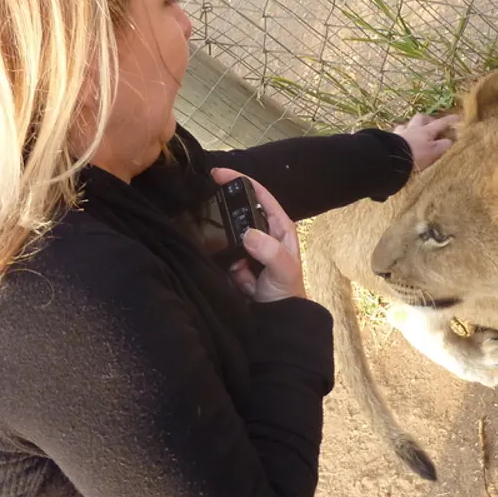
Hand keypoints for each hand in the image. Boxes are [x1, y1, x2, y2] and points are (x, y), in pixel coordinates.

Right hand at [210, 168, 305, 302]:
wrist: (276, 323)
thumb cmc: (287, 293)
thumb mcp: (284, 270)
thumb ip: (270, 251)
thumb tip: (248, 233)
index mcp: (277, 226)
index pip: (258, 194)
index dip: (240, 180)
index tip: (217, 174)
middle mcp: (261, 234)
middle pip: (238, 213)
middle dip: (225, 215)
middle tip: (211, 215)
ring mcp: (246, 249)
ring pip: (226, 235)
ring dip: (226, 248)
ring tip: (235, 262)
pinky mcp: (233, 264)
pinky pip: (220, 256)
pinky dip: (224, 265)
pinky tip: (236, 277)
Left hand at [393, 112, 459, 170]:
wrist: (392, 159)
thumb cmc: (416, 155)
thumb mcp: (434, 152)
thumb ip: (444, 145)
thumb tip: (451, 140)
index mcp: (426, 131)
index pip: (441, 123)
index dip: (450, 120)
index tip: (458, 118)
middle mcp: (412, 129)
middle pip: (421, 118)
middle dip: (428, 119)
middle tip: (432, 124)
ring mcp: (400, 134)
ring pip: (406, 125)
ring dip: (411, 127)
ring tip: (415, 133)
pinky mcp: (389, 141)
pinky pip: (396, 135)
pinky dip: (400, 136)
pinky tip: (401, 142)